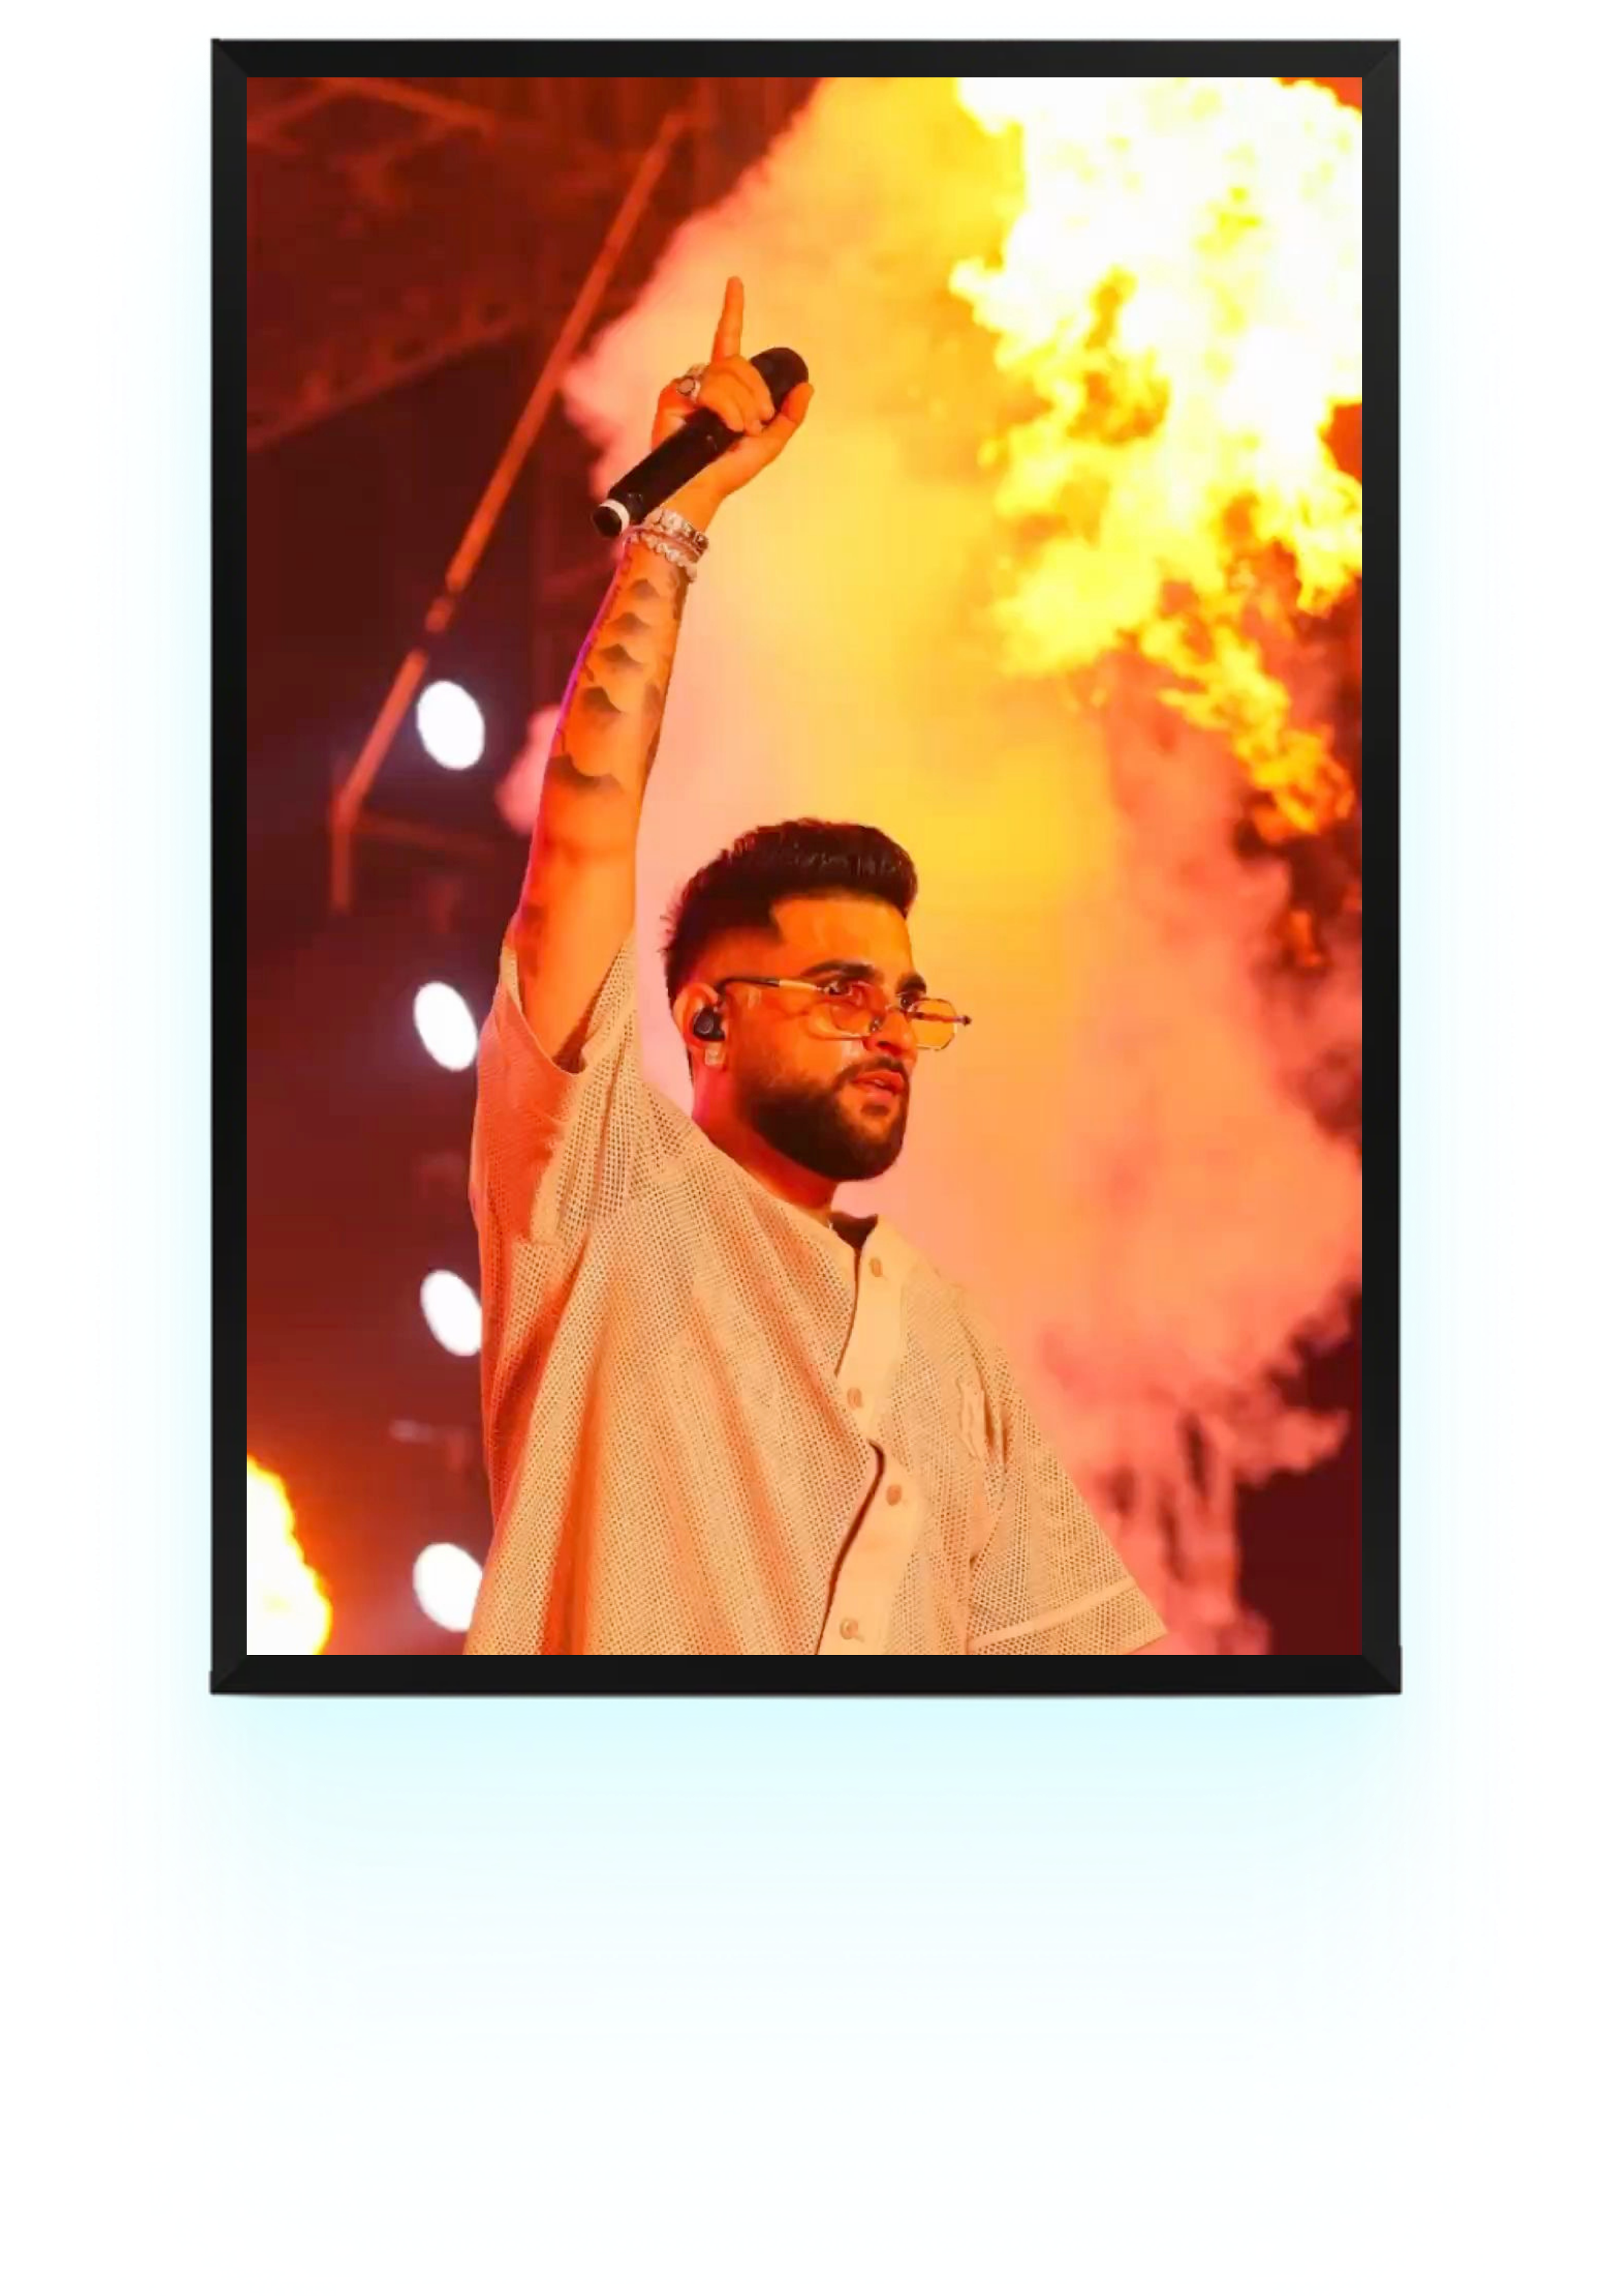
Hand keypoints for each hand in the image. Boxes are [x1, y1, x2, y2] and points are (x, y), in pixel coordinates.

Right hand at [652, 278, 812, 525]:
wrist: (700, 490)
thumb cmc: (728, 471)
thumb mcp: (769, 444)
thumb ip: (789, 417)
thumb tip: (808, 387)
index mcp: (725, 386)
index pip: (728, 338)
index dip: (732, 309)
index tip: (735, 282)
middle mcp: (704, 381)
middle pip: (737, 362)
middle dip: (756, 393)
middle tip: (756, 423)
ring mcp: (688, 386)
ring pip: (726, 373)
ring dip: (742, 405)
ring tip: (739, 431)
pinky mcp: (673, 395)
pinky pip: (709, 386)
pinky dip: (725, 407)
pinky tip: (725, 427)